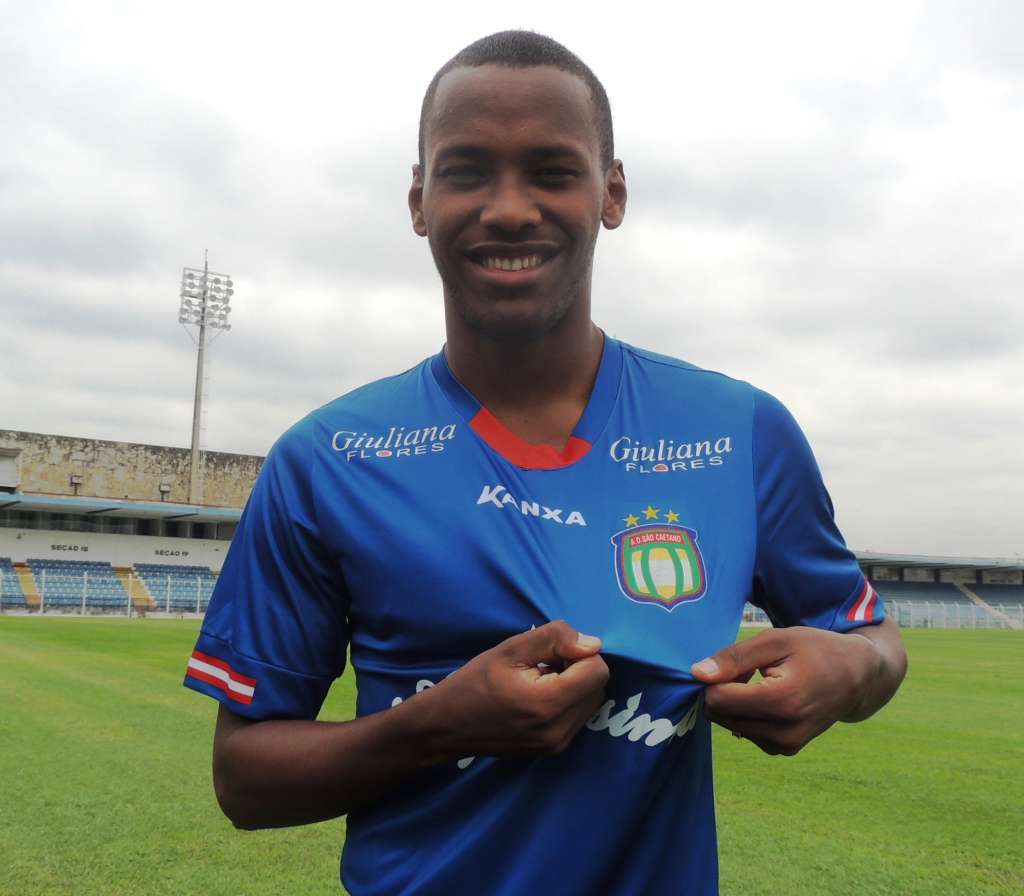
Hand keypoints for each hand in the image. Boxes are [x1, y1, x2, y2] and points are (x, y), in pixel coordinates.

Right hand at [415, 620, 609, 758]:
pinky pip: (578, 716)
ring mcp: (557, 745)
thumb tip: (593, 644)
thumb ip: (555, 640)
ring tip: (539, 680)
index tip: (550, 653)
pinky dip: (567, 701)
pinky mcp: (553, 750)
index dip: (578, 653)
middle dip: (579, 669)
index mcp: (549, 704)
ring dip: (575, 685)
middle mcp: (559, 730)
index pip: (598, 670)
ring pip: (591, 702)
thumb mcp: (510, 650)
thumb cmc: (474, 683)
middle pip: (598, 687)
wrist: (445, 726)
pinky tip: (538, 696)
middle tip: (543, 665)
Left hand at [690, 626, 881, 755]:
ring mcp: (785, 745)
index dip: (715, 678)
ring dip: (734, 701)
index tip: (733, 663)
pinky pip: (743, 731)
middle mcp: (785, 732)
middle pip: (719, 714)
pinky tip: (767, 697)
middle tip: (750, 671)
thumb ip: (734, 658)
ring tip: (763, 681)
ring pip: (728, 723)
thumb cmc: (814, 650)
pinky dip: (746, 713)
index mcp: (783, 701)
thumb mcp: (776, 641)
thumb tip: (696, 673)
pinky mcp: (784, 749)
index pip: (718, 699)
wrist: (856, 677)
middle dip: (722, 690)